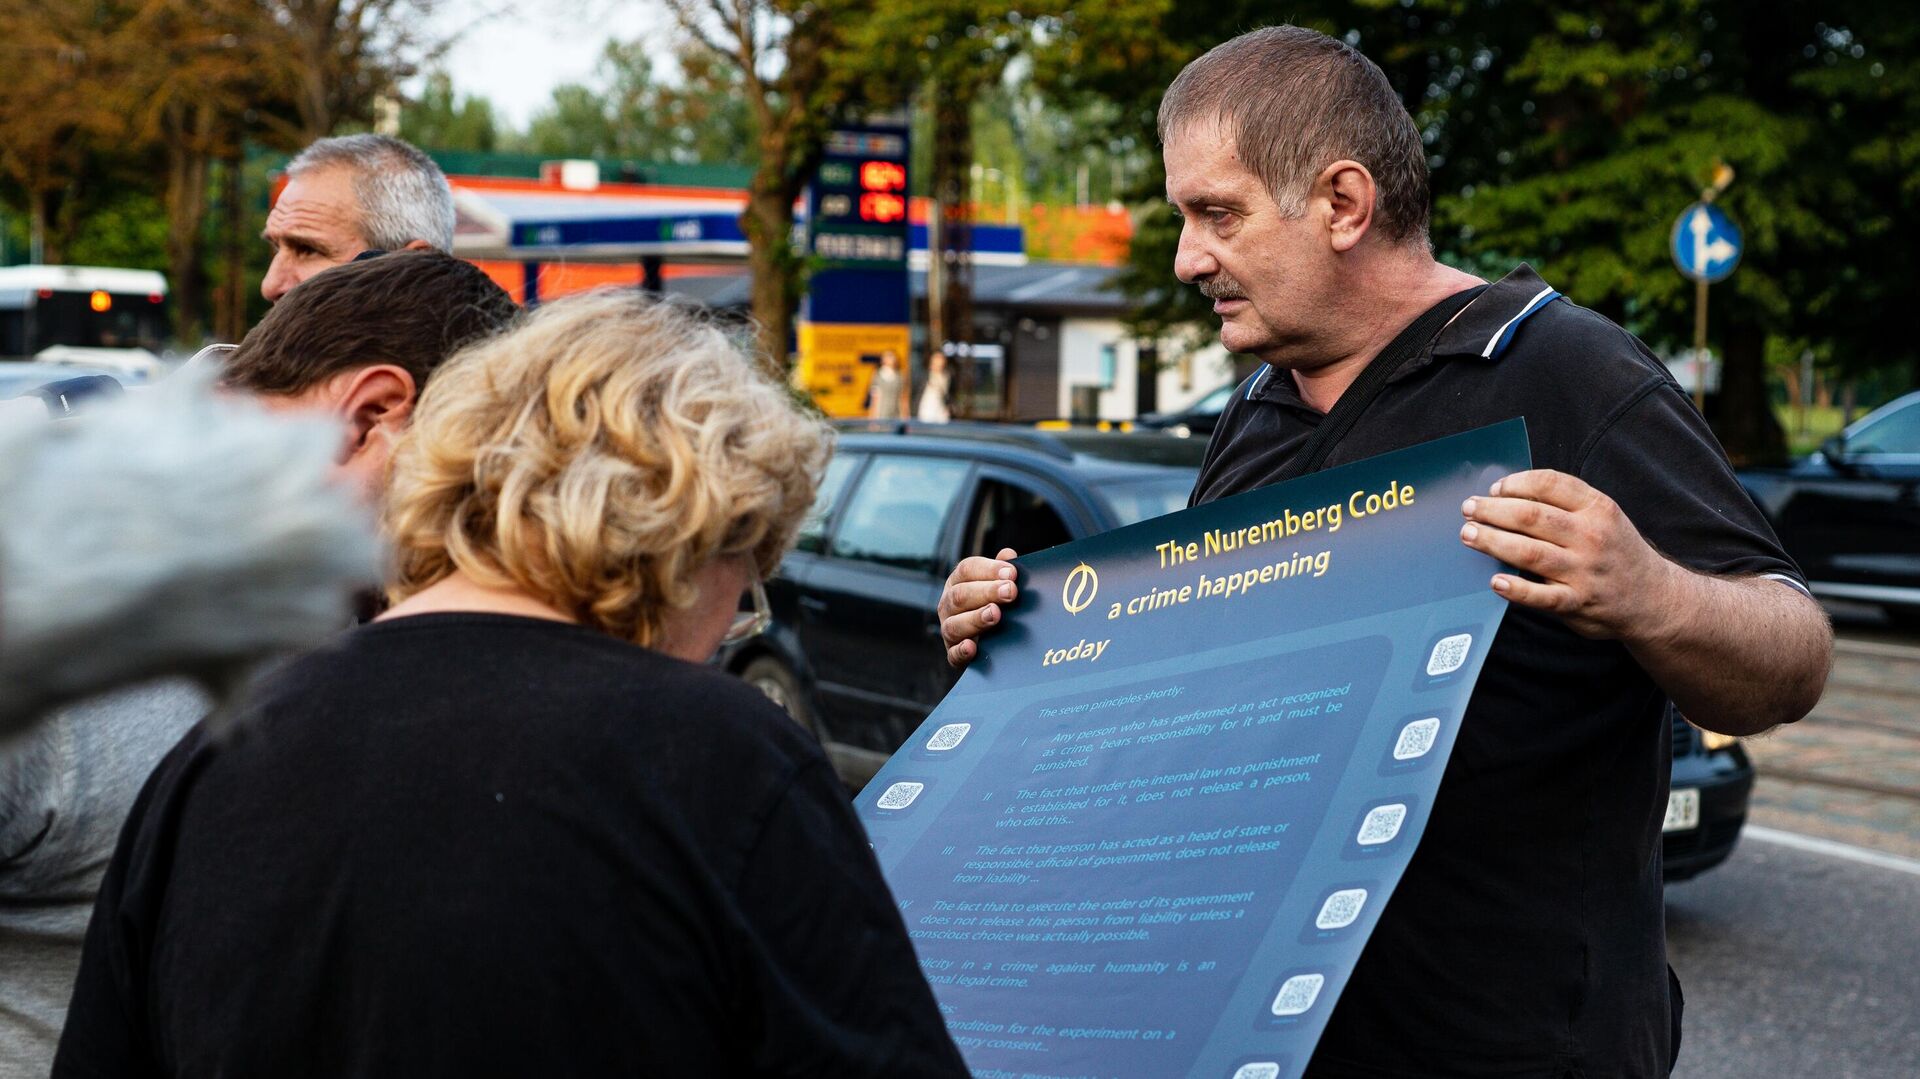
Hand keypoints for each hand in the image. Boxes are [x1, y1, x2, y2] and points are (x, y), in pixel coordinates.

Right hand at [937, 548, 1018, 667]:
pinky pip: (953, 654)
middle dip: (986, 592)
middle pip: (960, 595)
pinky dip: (961, 650)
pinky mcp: (953, 654)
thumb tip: (1008, 554)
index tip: (1011, 573)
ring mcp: (949, 629)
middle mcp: (948, 604)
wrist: (992, 642)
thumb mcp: (999, 585)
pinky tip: (973, 646)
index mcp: (958, 582)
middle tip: (1010, 592)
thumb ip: (1003, 571)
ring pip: (954, 624)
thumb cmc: (994, 604)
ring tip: (995, 614)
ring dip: (975, 618)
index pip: (967, 569)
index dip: (989, 569)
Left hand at [1458, 470, 1677, 640]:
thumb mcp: (1605, 518)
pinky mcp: (1577, 602)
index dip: (1517, 483)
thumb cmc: (1617, 551)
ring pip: (1529, 552)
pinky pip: (1540, 596)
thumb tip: (1511, 494)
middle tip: (1468, 508)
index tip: (1495, 488)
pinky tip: (1494, 581)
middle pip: (1531, 517)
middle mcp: (1591, 536)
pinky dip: (1515, 589)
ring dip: (1492, 541)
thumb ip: (1568, 505)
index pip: (1551, 484)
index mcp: (1598, 509)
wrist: (1654, 598)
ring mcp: (1583, 571)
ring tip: (1468, 534)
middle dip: (1493, 511)